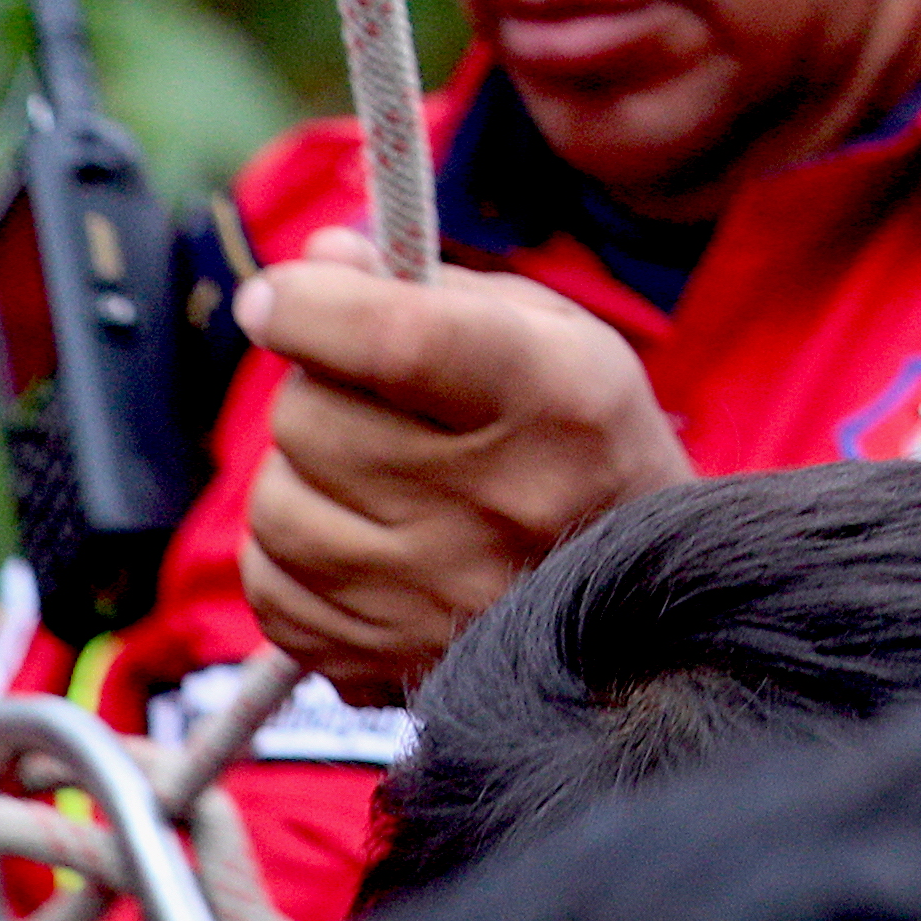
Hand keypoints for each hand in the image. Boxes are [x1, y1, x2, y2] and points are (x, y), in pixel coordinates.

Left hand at [233, 228, 690, 694]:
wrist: (650, 604)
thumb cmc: (587, 445)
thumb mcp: (553, 337)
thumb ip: (431, 288)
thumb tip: (317, 257)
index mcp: (553, 399)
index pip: (395, 338)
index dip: (312, 305)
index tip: (276, 297)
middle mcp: (498, 503)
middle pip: (309, 417)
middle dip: (317, 393)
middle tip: (367, 403)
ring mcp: (437, 595)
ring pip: (274, 505)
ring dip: (302, 478)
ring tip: (368, 479)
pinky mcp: (385, 663)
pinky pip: (270, 587)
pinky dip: (292, 558)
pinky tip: (356, 545)